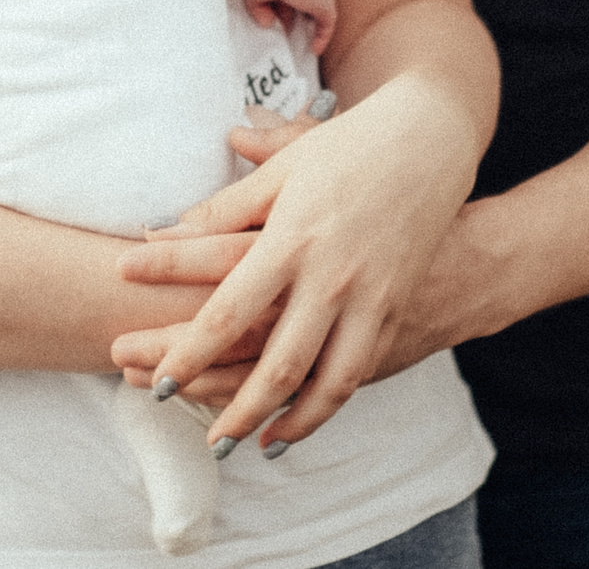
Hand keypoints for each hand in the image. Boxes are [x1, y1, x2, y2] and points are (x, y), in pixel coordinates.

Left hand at [116, 83, 473, 451]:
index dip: (188, 352)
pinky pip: (356, 372)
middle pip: (275, 363)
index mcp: (291, 239)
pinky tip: (296, 423)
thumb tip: (167, 232)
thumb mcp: (284, 168)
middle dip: (233, 407)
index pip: (228, 310)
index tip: (156, 379)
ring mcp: (368, 299)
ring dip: (283, 421)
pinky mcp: (392, 309)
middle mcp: (330, 277)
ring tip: (244, 443)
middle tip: (200, 434)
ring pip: (323, 383)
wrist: (432, 144)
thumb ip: (227, 206)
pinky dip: (324, 406)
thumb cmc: (349, 147)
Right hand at [241, 0, 335, 54]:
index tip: (270, 20)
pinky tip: (315, 50)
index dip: (275, 7)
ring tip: (296, 43)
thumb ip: (256, 8)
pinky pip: (326, 26)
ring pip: (312, 13)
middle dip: (288, 16)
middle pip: (296, 2)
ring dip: (304, 26)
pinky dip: (321, 38)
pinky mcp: (326, 7)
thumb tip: (267, 23)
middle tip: (280, 32)